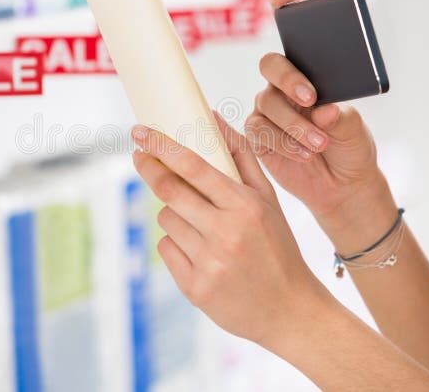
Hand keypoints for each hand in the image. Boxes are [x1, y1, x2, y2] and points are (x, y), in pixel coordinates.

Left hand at [130, 113, 331, 345]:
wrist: (288, 309)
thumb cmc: (277, 246)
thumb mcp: (268, 200)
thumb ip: (241, 157)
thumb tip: (215, 118)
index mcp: (244, 206)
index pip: (193, 166)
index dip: (161, 146)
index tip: (140, 132)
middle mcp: (225, 232)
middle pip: (169, 190)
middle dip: (149, 168)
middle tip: (139, 157)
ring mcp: (208, 262)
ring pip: (166, 220)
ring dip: (173, 214)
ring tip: (199, 226)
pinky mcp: (194, 287)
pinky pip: (166, 249)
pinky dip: (176, 244)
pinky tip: (201, 253)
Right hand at [247, 0, 397, 252]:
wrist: (343, 185)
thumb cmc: (350, 146)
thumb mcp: (354, 127)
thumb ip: (338, 114)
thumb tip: (322, 108)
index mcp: (311, 70)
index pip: (293, 32)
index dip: (284, 9)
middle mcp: (285, 84)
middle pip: (271, 65)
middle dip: (289, 78)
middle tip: (311, 96)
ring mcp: (269, 109)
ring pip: (268, 104)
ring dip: (295, 124)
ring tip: (320, 142)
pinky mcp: (259, 135)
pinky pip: (262, 130)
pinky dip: (285, 142)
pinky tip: (305, 152)